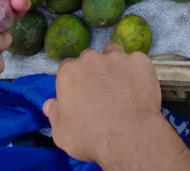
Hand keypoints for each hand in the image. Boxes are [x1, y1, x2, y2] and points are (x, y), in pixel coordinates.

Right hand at [43, 43, 162, 163]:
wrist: (129, 136)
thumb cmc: (90, 137)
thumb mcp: (61, 133)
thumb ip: (54, 113)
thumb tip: (49, 103)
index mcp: (69, 72)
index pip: (68, 67)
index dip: (74, 80)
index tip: (80, 93)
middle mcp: (91, 58)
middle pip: (89, 58)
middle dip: (93, 70)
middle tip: (101, 91)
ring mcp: (117, 57)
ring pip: (113, 53)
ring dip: (114, 64)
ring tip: (121, 84)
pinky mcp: (140, 61)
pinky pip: (137, 61)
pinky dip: (137, 71)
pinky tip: (139, 86)